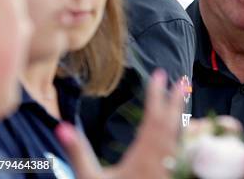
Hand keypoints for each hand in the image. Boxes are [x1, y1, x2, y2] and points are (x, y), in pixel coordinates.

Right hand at [56, 69, 183, 178]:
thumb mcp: (88, 178)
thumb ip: (77, 152)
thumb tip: (61, 127)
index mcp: (141, 158)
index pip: (153, 119)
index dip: (156, 95)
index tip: (159, 75)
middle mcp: (158, 163)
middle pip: (171, 125)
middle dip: (175, 100)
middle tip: (182, 78)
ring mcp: (166, 171)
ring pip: (178, 138)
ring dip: (180, 115)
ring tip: (182, 96)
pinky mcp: (168, 177)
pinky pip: (179, 153)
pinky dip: (180, 135)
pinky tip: (180, 127)